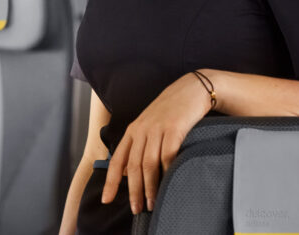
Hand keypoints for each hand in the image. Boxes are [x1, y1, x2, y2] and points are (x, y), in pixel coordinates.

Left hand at [102, 72, 211, 213]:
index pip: (117, 159)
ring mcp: (157, 129)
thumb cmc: (171, 110)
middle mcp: (141, 130)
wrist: (191, 90)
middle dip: (133, 191)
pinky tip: (168, 182)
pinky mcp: (174, 128)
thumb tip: (131, 171)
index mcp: (133, 130)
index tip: (106, 199)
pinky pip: (168, 155)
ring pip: (148, 164)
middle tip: (137, 209)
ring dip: (150, 187)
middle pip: (133, 166)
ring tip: (152, 203)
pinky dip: (167, 171)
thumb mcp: (150, 124)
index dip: (111, 181)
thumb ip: (140, 144)